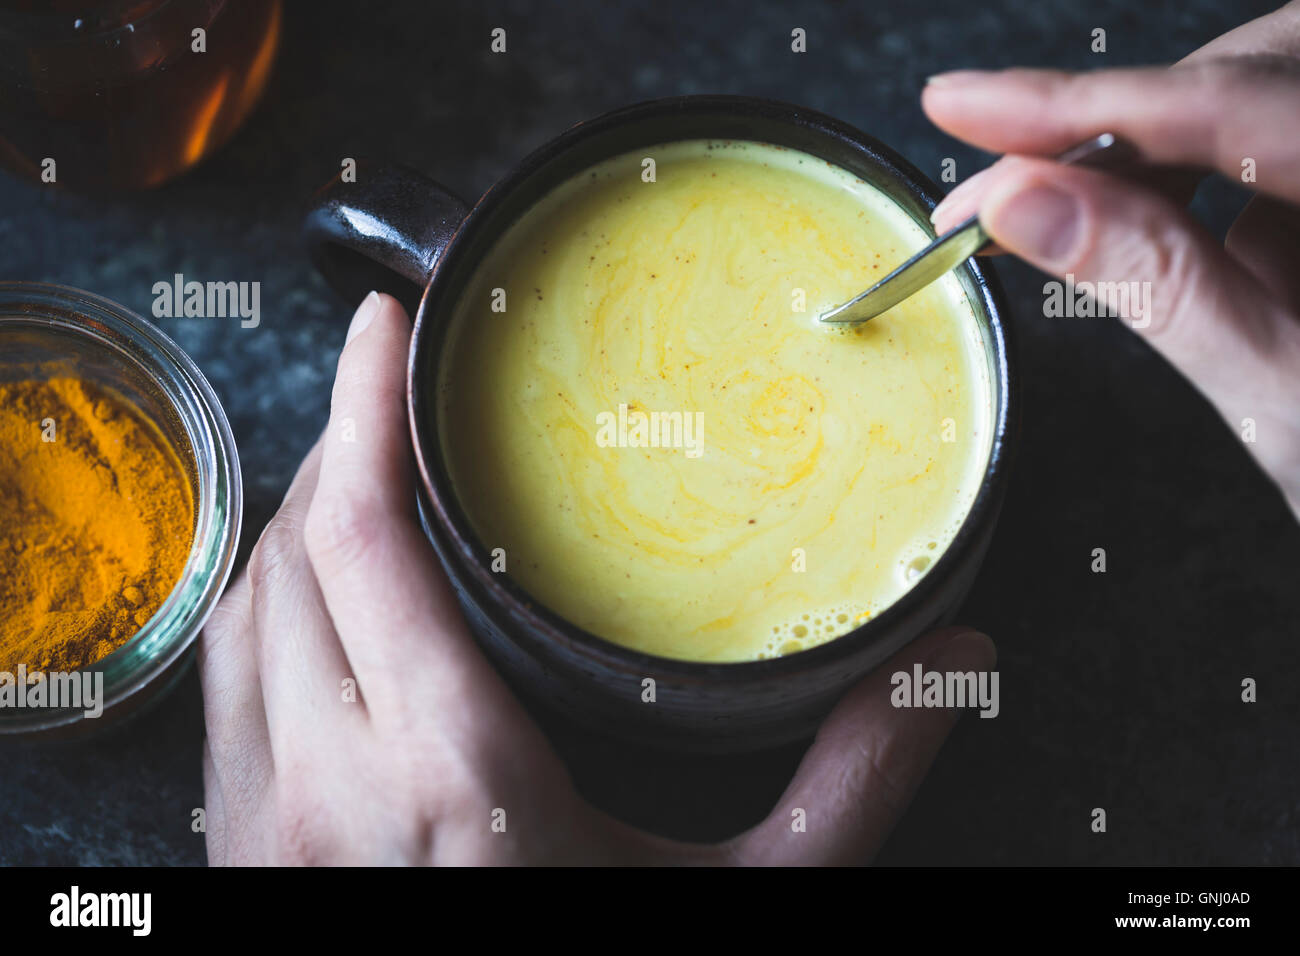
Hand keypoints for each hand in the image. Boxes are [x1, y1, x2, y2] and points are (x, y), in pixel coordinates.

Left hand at [198, 292, 994, 864]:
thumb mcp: (754, 901)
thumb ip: (852, 785)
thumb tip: (954, 669)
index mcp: (449, 774)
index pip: (365, 535)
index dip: (365, 405)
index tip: (387, 321)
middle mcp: (325, 785)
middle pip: (296, 547)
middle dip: (343, 445)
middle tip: (404, 390)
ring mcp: (263, 822)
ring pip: (246, 605)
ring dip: (300, 521)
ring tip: (369, 476)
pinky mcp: (240, 852)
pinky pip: (226, 679)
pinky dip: (269, 603)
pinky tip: (325, 596)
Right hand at [922, 1, 1299, 518]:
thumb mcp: (1275, 397)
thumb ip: (1156, 285)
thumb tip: (1027, 205)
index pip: (1226, 105)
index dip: (1074, 104)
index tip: (962, 106)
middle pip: (1246, 76)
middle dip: (1121, 129)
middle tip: (1013, 197)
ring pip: (1256, 97)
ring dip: (1173, 169)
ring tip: (1169, 272)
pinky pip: (1274, 146)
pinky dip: (1221, 195)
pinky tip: (1241, 279)